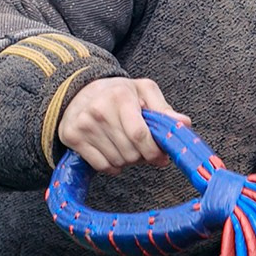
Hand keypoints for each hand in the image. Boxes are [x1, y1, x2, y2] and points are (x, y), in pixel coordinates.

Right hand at [58, 76, 186, 172]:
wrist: (79, 89)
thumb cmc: (118, 92)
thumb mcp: (143, 91)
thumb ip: (164, 109)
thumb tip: (184, 123)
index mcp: (120, 96)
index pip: (140, 135)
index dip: (153, 151)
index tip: (160, 156)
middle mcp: (98, 110)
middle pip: (130, 153)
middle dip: (142, 155)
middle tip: (141, 146)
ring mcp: (83, 125)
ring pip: (117, 162)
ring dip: (127, 160)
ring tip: (125, 145)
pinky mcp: (72, 137)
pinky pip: (101, 166)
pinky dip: (112, 165)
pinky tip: (112, 151)